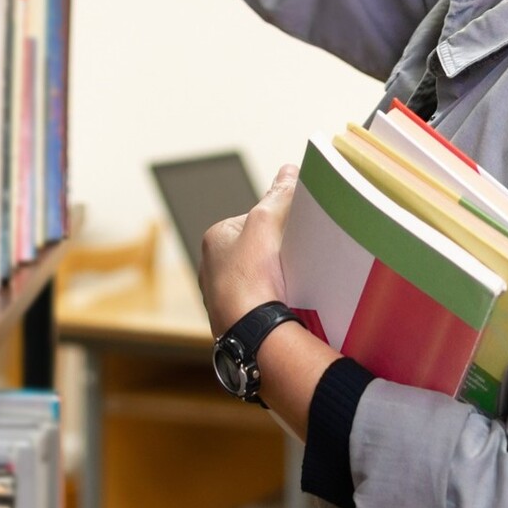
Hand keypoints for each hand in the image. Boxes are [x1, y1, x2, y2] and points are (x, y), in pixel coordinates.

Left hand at [199, 163, 297, 337]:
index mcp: (214, 240)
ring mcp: (223, 295)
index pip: (253, 219)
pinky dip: (273, 299)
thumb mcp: (266, 225)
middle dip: (276, 251)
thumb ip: (277, 197)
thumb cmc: (250, 279)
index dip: (278, 223)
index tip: (294, 232)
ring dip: (276, 276)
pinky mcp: (236, 317)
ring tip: (292, 281)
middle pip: (257, 248)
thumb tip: (289, 171)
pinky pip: (260, 300)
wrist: (252, 336)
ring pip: (259, 275)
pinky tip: (286, 302)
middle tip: (295, 258)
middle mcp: (212, 267)